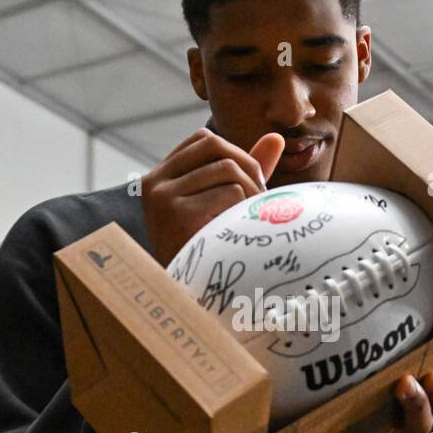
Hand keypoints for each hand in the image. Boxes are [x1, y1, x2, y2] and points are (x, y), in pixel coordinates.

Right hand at [141, 128, 284, 266]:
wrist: (186, 294)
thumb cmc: (206, 248)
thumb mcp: (221, 203)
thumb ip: (245, 170)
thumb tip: (276, 138)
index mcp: (161, 177)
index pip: (203, 139)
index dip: (235, 152)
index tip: (250, 181)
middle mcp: (156, 182)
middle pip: (217, 147)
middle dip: (248, 166)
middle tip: (260, 197)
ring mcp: (164, 198)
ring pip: (228, 170)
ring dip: (252, 192)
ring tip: (251, 218)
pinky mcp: (179, 215)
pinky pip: (230, 193)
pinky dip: (244, 208)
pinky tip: (240, 230)